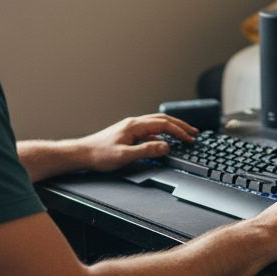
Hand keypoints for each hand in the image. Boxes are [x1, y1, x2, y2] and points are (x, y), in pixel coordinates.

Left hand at [78, 114, 197, 172]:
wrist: (82, 153)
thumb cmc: (100, 154)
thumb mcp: (125, 155)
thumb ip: (147, 151)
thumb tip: (165, 146)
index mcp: (135, 126)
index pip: (163, 124)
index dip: (179, 131)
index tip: (190, 139)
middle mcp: (134, 123)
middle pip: (163, 119)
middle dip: (180, 125)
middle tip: (194, 132)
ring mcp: (131, 128)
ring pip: (157, 123)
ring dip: (172, 127)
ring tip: (184, 133)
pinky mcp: (128, 134)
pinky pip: (150, 130)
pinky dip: (162, 133)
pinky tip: (165, 141)